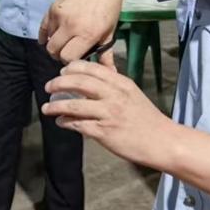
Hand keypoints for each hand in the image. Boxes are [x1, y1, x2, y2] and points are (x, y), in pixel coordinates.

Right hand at [39, 0, 122, 65]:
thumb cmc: (109, 6)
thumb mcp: (110, 31)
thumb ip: (106, 54)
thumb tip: (110, 74)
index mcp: (88, 33)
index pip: (68, 58)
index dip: (71, 61)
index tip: (77, 58)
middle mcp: (71, 25)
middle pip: (54, 52)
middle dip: (60, 55)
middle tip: (69, 51)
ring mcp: (59, 16)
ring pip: (48, 42)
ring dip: (55, 44)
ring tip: (65, 41)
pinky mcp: (51, 9)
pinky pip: (43, 29)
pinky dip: (47, 36)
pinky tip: (53, 36)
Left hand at [41, 61, 173, 167]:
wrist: (162, 141)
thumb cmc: (146, 118)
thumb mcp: (131, 92)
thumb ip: (113, 83)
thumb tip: (93, 75)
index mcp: (121, 83)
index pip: (91, 69)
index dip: (73, 68)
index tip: (62, 71)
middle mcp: (114, 95)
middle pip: (79, 83)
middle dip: (59, 83)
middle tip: (49, 87)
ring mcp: (108, 114)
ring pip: (74, 105)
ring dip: (56, 106)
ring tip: (46, 107)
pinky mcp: (105, 132)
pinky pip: (79, 125)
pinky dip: (66, 122)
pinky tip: (60, 122)